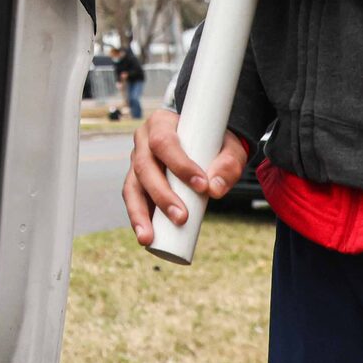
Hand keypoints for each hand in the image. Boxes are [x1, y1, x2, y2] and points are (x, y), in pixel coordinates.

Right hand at [120, 108, 249, 244]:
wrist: (205, 144)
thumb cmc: (214, 143)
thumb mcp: (229, 148)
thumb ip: (228, 165)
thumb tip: (216, 190)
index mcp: (161, 124)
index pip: (163, 142)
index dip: (179, 164)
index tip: (201, 185)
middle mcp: (143, 141)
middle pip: (144, 167)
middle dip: (161, 195)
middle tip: (182, 217)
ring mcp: (136, 162)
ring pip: (132, 186)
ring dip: (140, 212)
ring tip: (149, 237)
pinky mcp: (137, 181)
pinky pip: (133, 199)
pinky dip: (138, 218)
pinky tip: (145, 237)